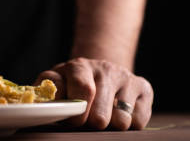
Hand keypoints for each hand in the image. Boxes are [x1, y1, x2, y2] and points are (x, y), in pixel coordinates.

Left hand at [36, 58, 152, 129]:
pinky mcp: (144, 88)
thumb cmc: (72, 82)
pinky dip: (128, 123)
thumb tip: (45, 99)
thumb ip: (46, 88)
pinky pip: (138, 121)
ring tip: (102, 114)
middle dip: (91, 124)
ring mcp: (126, 77)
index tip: (74, 120)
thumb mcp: (56, 81)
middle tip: (86, 120)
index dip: (78, 112)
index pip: (84, 90)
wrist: (99, 70)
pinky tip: (118, 112)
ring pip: (122, 121)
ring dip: (110, 124)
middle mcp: (105, 68)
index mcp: (79, 66)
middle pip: (101, 115)